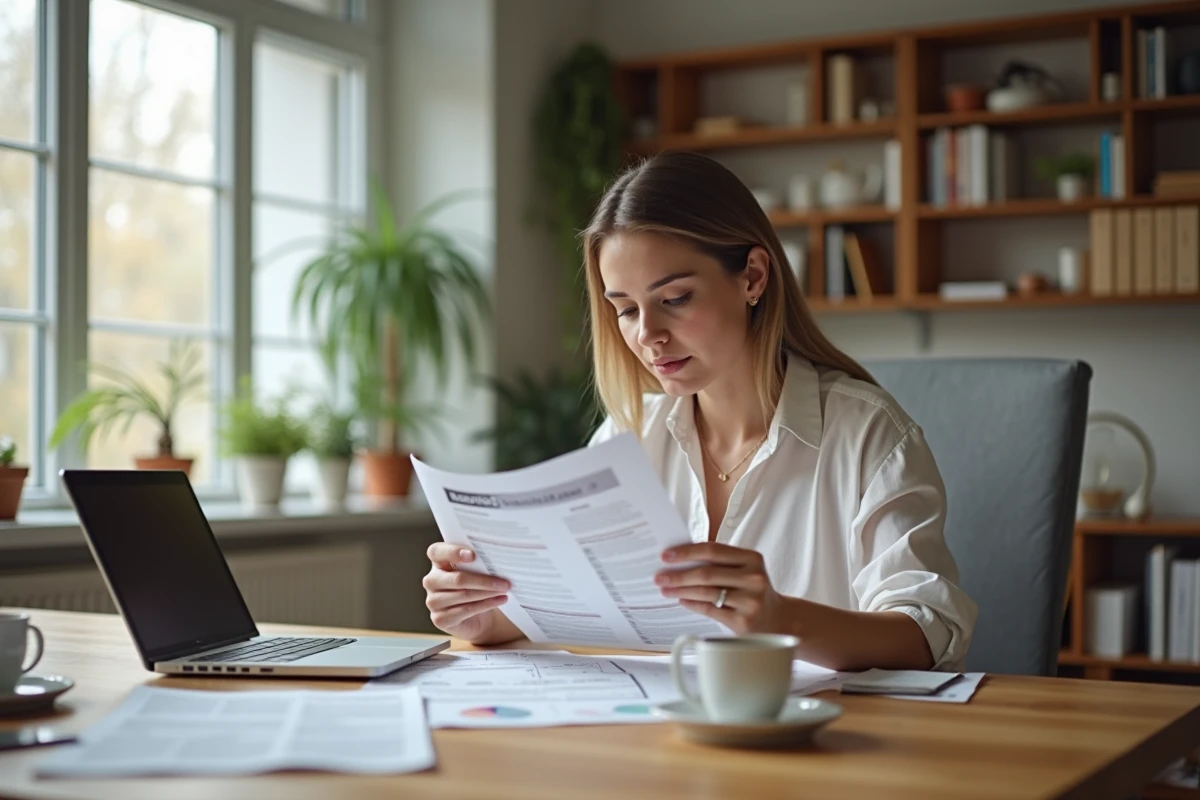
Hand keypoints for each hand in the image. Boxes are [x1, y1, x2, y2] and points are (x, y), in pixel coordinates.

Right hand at [423, 543, 511, 642]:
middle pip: (457, 579)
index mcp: (437, 562)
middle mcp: (431, 581)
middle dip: (484, 580)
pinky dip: (486, 604)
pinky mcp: (440, 619)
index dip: (453, 552)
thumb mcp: (475, 571)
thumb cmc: (475, 586)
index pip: (436, 552)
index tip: (473, 555)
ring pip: (464, 595)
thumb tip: (496, 558)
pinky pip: (466, 610)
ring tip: (505, 590)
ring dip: (488, 592)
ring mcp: (433, 601)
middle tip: (505, 582)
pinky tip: (500, 600)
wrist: (476, 616)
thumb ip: (477, 562)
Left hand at [655, 543, 786, 634]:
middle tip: (659, 576)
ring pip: (706, 593)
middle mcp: (754, 578)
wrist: (779, 620)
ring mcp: (750, 601)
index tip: (666, 555)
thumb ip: (721, 563)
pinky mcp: (744, 621)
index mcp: (752, 558)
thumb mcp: (746, 570)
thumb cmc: (753, 590)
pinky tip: (681, 600)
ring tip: (665, 589)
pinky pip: (710, 610)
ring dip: (680, 590)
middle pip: (707, 573)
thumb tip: (680, 560)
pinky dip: (692, 604)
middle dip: (678, 575)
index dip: (687, 552)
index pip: (713, 550)